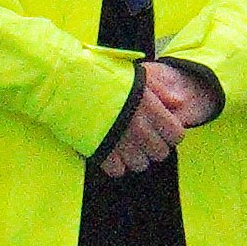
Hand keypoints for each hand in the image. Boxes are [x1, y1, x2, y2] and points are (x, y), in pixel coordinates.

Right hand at [97, 59, 213, 175]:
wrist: (67, 81)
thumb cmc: (103, 74)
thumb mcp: (136, 75)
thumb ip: (160, 89)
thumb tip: (178, 103)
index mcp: (149, 107)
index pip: (176, 135)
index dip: (172, 134)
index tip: (163, 130)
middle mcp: (137, 126)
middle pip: (160, 153)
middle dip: (155, 148)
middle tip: (144, 140)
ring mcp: (119, 140)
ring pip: (141, 165)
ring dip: (136, 158)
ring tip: (127, 147)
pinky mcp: (99, 150)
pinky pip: (118, 170)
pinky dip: (116, 165)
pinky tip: (112, 152)